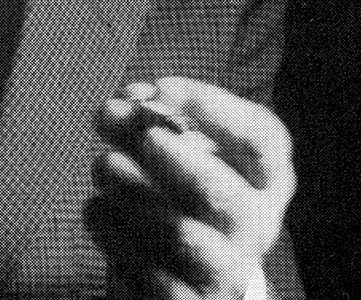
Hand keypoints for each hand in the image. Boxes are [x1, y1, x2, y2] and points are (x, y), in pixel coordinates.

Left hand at [86, 77, 295, 298]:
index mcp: (264, 178)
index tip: (162, 86)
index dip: (214, 108)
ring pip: (183, 235)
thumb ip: (154, 114)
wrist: (183, 270)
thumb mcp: (179, 145)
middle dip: (174, 157)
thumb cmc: (177, 185)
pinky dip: (115, 234)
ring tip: (102, 163)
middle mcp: (255, 226)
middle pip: (226, 196)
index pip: (264, 141)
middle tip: (137, 132)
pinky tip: (95, 208)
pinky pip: (150, 274)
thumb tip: (127, 101)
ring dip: (134, 192)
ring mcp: (225, 271)